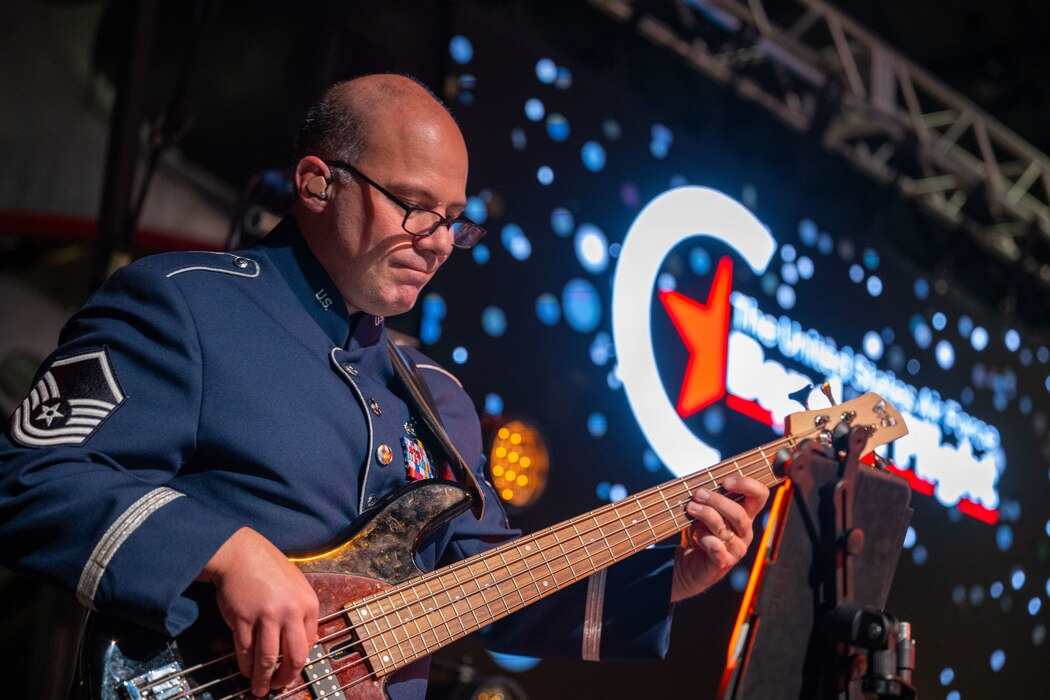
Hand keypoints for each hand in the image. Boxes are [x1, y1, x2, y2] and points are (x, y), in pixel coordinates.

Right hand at [198, 527, 319, 696]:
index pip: (309, 644)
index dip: (298, 663)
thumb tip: (309, 640)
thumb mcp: (296, 586)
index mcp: (308, 604)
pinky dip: (246, 666)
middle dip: (286, 678)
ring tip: (259, 689)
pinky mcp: (244, 619)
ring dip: (263, 679)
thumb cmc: (268, 569)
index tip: (291, 672)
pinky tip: (246, 671)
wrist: (240, 553)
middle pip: (293, 657)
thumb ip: (303, 612)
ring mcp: (267, 616)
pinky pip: (246, 651)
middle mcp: (291, 611)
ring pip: (268, 659)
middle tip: (278, 687)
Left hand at [671, 476, 769, 601]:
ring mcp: (736, 549)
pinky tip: (695, 533)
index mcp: (745, 514)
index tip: (726, 481)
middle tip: (698, 493)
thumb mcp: (704, 511)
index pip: (759, 496)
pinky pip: (715, 547)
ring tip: (690, 507)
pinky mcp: (723, 563)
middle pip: (739, 513)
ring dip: (706, 514)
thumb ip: (707, 497)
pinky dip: (704, 537)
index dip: (748, 485)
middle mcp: (745, 532)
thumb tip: (700, 482)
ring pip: (725, 528)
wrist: (688, 564)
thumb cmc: (698, 532)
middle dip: (717, 500)